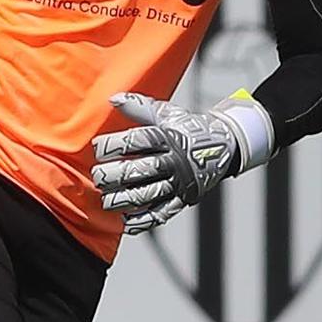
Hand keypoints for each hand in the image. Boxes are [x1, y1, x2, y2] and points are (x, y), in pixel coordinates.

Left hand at [91, 91, 273, 235]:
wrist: (223, 145)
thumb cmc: (187, 128)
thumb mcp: (166, 114)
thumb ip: (139, 107)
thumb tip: (113, 98)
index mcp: (168, 137)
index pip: (138, 140)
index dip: (115, 145)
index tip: (98, 148)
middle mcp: (174, 160)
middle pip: (141, 169)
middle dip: (116, 175)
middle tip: (98, 177)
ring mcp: (179, 181)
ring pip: (149, 193)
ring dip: (125, 199)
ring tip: (107, 201)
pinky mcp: (183, 198)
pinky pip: (162, 213)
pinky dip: (143, 221)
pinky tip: (126, 222)